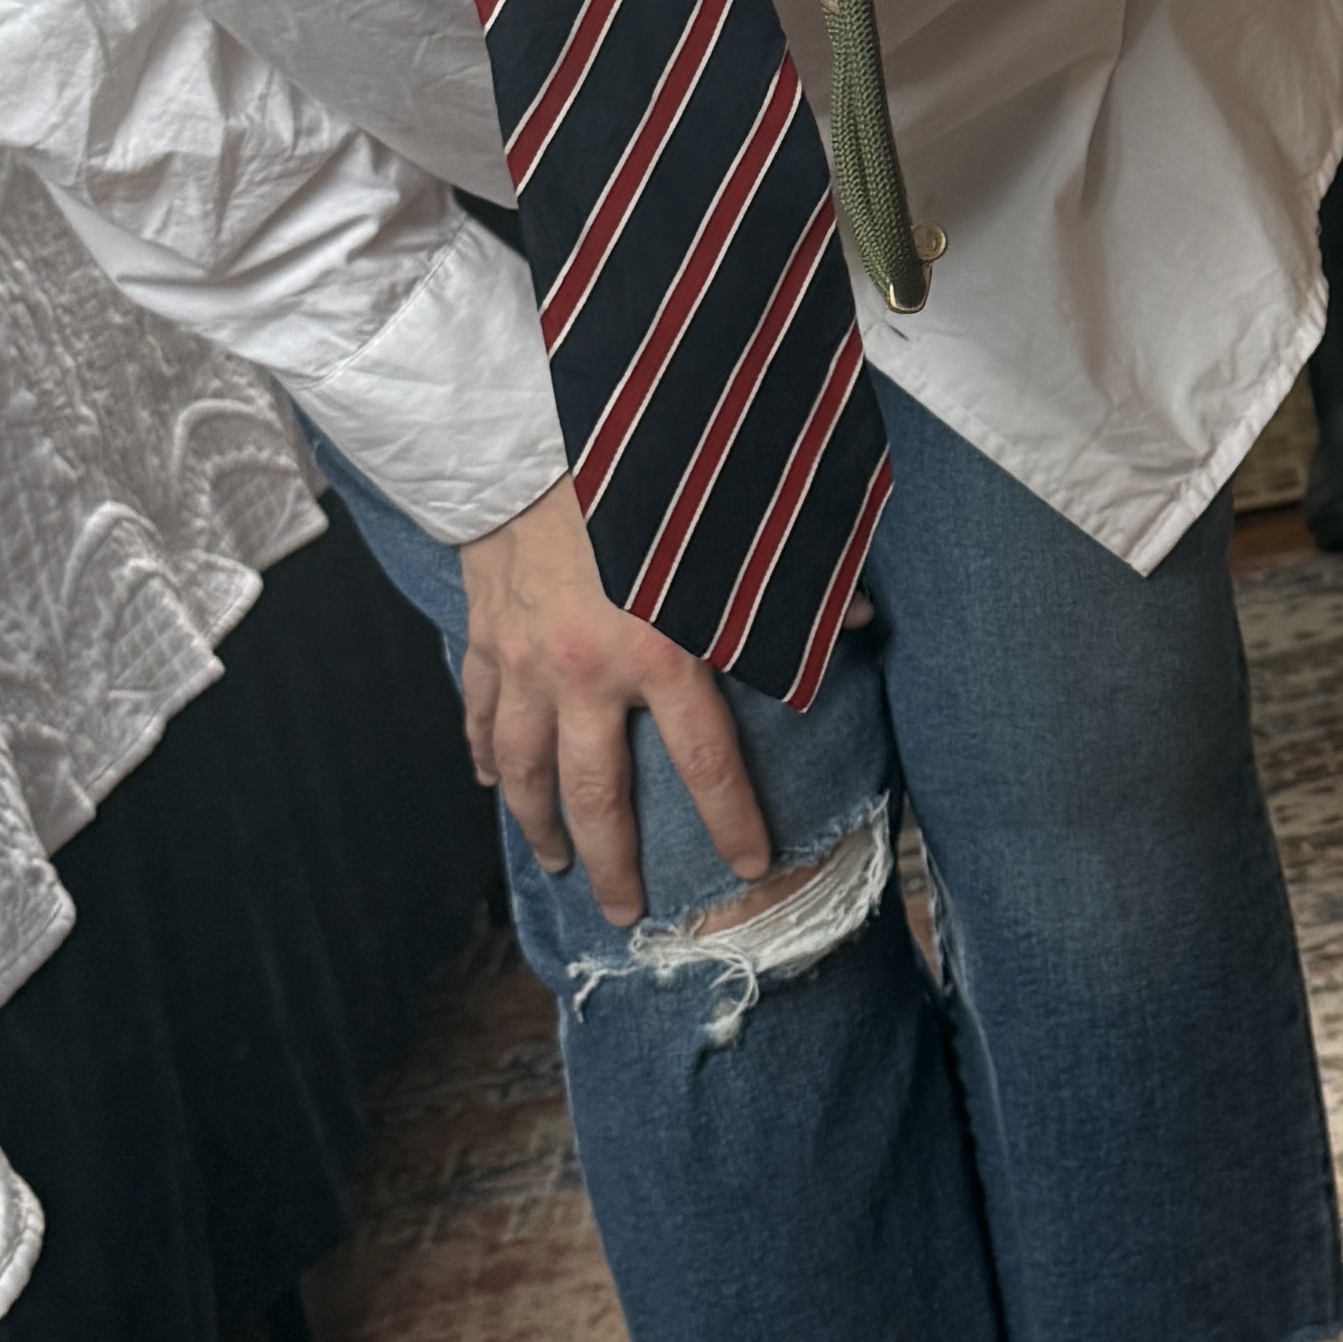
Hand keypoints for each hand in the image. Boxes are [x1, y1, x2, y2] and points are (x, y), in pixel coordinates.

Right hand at [456, 473, 769, 929]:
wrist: (536, 429)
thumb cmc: (649, 478)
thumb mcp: (735, 533)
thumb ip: (796, 587)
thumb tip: (864, 617)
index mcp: (662, 652)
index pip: (707, 764)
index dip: (733, 823)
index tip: (749, 870)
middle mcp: (587, 673)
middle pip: (597, 797)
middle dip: (613, 863)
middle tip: (621, 913)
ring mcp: (526, 659)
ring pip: (525, 769)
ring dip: (538, 824)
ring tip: (553, 864)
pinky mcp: (485, 634)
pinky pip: (478, 711)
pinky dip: (483, 754)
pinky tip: (492, 785)